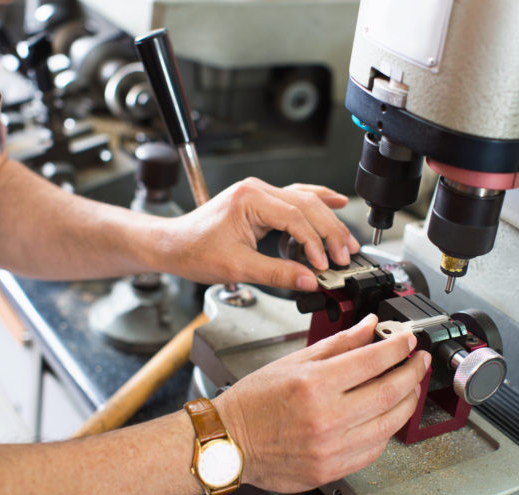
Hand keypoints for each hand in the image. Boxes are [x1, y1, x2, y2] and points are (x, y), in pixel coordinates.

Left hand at [164, 177, 359, 290]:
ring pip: (304, 201)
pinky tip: (334, 203)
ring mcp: (258, 193)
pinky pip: (294, 199)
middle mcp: (256, 190)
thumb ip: (277, 274)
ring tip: (346, 240)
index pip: (295, 217)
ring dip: (327, 220)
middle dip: (329, 231)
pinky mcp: (259, 201)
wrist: (171, 245)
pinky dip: (315, 205)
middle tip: (345, 254)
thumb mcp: (237, 267)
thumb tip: (308, 280)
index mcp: (250, 199)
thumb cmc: (193, 251)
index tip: (323, 264)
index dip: (314, 242)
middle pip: (306, 205)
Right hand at [214, 314, 430, 492]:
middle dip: (412, 372)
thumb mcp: (294, 361)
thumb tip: (368, 327)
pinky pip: (374, 449)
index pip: (373, 360)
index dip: (398, 347)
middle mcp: (326, 417)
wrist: (229, 441)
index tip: (408, 341)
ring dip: (407, 401)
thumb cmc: (254, 401)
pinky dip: (387, 429)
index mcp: (315, 384)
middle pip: (390, 392)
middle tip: (418, 361)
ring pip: (389, 423)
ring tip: (409, 386)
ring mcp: (331, 447)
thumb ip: (338, 344)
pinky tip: (386, 416)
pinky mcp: (332, 469)